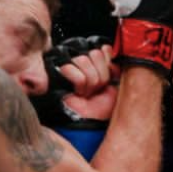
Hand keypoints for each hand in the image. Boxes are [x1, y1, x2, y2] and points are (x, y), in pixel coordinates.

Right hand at [31, 35, 116, 160]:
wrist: (90, 123)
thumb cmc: (102, 106)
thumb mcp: (117, 82)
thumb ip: (115, 64)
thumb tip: (108, 49)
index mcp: (93, 58)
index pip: (103, 48)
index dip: (108, 67)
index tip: (105, 82)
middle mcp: (79, 58)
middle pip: (95, 53)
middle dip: (100, 77)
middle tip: (95, 89)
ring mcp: (65, 64)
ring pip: (84, 61)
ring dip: (90, 83)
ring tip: (86, 93)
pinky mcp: (55, 73)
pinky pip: (76, 74)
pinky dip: (80, 86)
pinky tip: (77, 93)